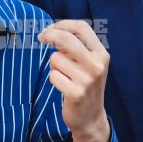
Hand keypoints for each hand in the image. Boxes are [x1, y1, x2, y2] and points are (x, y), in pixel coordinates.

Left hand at [38, 20, 110, 141]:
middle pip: (66, 38)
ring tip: (64, 75)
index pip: (81, 27)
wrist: (91, 117)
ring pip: (55, 58)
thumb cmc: (85, 83)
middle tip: (41, 38)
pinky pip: (53, 75)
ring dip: (54, 65)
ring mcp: (87, 80)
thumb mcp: (88, 62)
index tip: (50, 28)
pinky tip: (63, 86)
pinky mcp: (76, 93)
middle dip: (50, 35)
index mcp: (101, 54)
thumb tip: (50, 31)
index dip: (62, 24)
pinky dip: (54, 79)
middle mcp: (97, 65)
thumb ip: (75, 46)